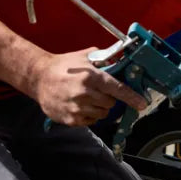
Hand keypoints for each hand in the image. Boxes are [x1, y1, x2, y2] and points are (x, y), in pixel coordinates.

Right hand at [26, 49, 147, 125]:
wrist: (38, 78)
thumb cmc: (62, 66)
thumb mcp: (83, 57)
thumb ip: (103, 59)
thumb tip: (120, 59)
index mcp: (90, 77)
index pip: (117, 89)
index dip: (132, 97)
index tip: (142, 104)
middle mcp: (85, 94)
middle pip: (111, 103)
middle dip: (108, 98)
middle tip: (98, 91)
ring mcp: (77, 108)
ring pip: (102, 114)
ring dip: (99, 108)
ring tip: (87, 98)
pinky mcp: (71, 120)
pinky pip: (90, 121)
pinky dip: (88, 115)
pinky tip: (79, 105)